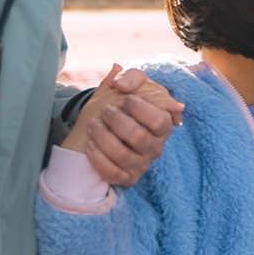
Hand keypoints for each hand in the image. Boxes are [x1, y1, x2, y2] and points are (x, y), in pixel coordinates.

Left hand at [67, 65, 182, 186]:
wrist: (109, 125)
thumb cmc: (125, 103)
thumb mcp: (132, 84)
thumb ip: (131, 76)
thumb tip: (120, 81)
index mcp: (163, 125)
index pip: (160, 121)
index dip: (140, 109)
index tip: (125, 98)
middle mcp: (156, 147)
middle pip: (139, 138)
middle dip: (117, 121)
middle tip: (105, 111)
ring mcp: (142, 164)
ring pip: (123, 156)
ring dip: (103, 138)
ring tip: (92, 125)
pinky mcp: (127, 178)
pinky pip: (113, 174)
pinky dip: (98, 158)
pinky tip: (90, 144)